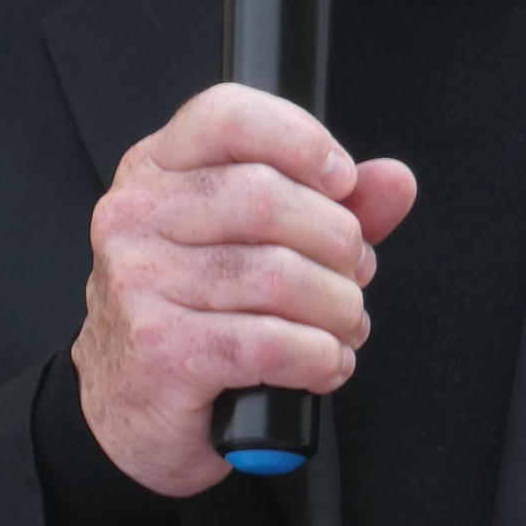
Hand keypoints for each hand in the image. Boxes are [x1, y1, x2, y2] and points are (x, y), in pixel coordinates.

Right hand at [75, 82, 415, 497]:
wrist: (129, 410)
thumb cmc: (193, 313)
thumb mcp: (252, 242)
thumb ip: (326, 205)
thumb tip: (395, 181)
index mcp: (155, 168)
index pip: (228, 115)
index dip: (302, 140)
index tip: (343, 181)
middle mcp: (137, 216)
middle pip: (267, 197)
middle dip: (338, 240)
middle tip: (354, 273)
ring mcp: (140, 282)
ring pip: (279, 276)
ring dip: (338, 308)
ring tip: (345, 325)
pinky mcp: (159, 351)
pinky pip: (272, 343)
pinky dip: (319, 357)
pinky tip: (324, 364)